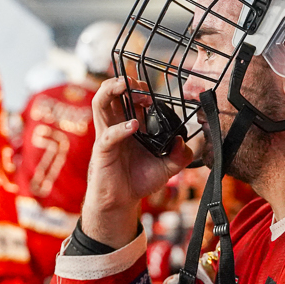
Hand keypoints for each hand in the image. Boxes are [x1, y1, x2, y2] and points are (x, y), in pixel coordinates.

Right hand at [82, 77, 192, 247]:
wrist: (122, 201)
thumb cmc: (139, 180)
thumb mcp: (167, 168)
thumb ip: (180, 156)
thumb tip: (184, 142)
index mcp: (129, 124)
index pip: (129, 98)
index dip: (139, 90)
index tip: (152, 95)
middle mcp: (116, 125)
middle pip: (110, 94)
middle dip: (122, 82)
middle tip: (136, 83)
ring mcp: (107, 136)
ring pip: (99, 104)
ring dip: (110, 91)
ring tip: (125, 86)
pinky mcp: (103, 151)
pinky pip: (108, 135)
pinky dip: (120, 128)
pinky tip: (133, 126)